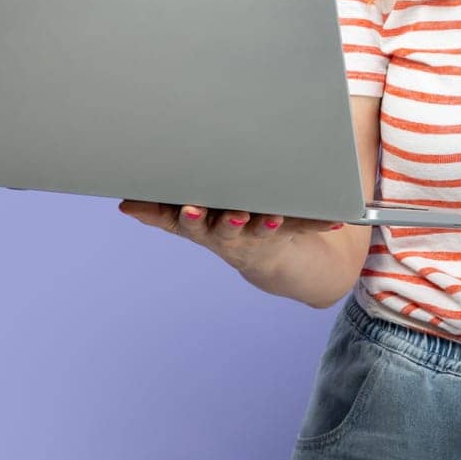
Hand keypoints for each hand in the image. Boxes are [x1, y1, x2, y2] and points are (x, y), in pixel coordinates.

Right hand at [116, 200, 345, 274]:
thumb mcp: (187, 220)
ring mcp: (260, 233)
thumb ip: (158, 211)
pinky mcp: (290, 230)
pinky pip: (305, 225)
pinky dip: (319, 221)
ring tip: (271, 216)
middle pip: (225, 229)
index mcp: (204, 225)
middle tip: (229, 215)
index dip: (189, 218)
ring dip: (266, 224)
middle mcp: (231, 233)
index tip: (189, 210)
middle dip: (225, 222)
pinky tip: (335, 218)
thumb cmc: (220, 222)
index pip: (191, 223)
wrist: (269, 255)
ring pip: (262, 228)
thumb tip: (125, 204)